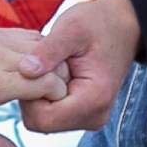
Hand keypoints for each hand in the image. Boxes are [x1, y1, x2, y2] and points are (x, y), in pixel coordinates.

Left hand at [0, 24, 70, 146]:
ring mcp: (3, 40)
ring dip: (52, 67)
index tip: (44, 109)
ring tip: (39, 85)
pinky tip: (30, 69)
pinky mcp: (0, 31)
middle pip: (55, 66)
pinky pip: (34, 39)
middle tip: (45, 101)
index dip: (56, 99)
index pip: (49, 84)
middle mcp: (4, 57)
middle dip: (60, 84)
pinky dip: (41, 54)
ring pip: (48, 49)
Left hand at [18, 0, 142, 132]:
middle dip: (32, 94)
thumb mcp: (71, 29)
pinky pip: (51, 114)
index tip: (34, 66)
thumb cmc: (98, 24)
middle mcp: (94, 116)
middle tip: (41, 64)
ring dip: (37, 95)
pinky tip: (51, 73)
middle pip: (42, 122)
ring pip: (44, 119)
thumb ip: (48, 50)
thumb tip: (25, 70)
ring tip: (49, 66)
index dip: (29, 94)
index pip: (44, 118)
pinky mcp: (83, 114)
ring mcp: (89, 118)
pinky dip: (44, 96)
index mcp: (94, 99)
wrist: (121, 26)